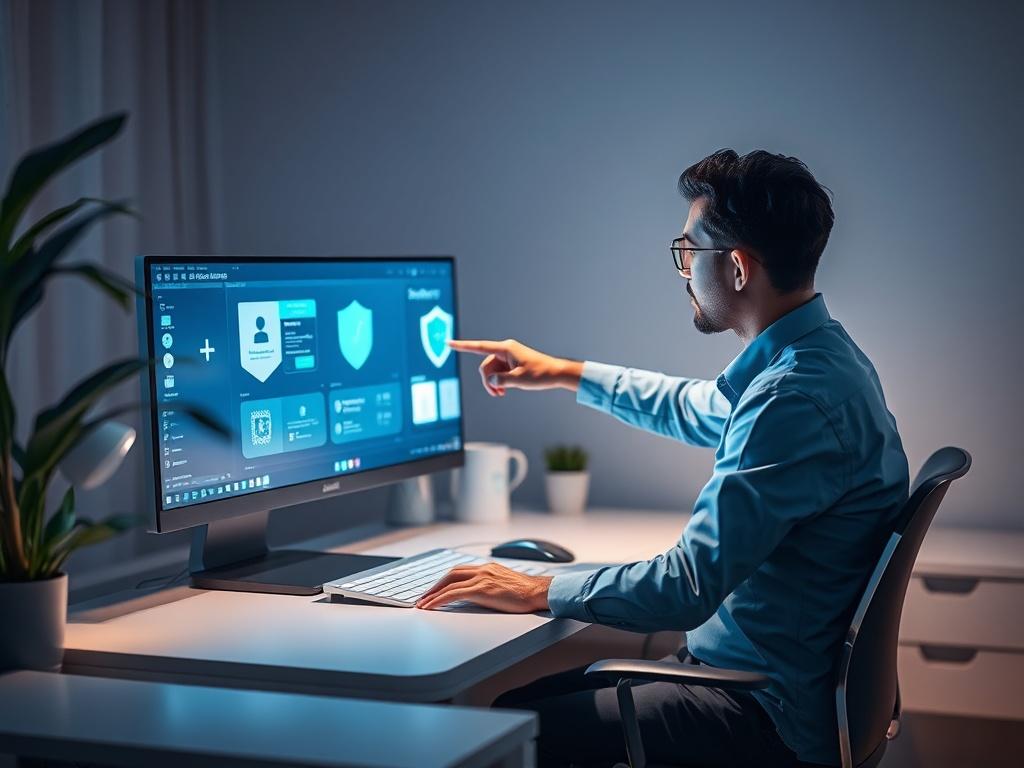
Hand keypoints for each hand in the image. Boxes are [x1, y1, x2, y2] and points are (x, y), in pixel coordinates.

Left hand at [415, 562, 552, 611]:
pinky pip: (453, 594)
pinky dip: (439, 599)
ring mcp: (482, 578)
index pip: (460, 571)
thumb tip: (482, 597)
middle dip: (435, 585)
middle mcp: (483, 570)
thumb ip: (493, 587)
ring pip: (449, 583)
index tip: (436, 589)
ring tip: (423, 603)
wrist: (539, 592)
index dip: (446, 580)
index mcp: (489, 568)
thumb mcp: (507, 585)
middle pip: (451, 574)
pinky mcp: (482, 589)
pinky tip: (431, 607)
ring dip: (433, 593)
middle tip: (425, 596)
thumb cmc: (528, 593)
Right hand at [447, 338, 582, 396]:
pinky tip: (504, 390)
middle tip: (497, 395)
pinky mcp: (512, 363)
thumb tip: (490, 381)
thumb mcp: (519, 380)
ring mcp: (508, 356)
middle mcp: (505, 350)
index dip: (462, 346)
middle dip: (488, 381)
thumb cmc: (541, 374)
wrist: (556, 373)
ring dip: (494, 384)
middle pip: (485, 366)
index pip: (479, 347)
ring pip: (491, 371)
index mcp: (506, 349)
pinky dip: (499, 382)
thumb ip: (501, 381)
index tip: (448, 343)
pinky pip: (498, 372)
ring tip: (502, 394)